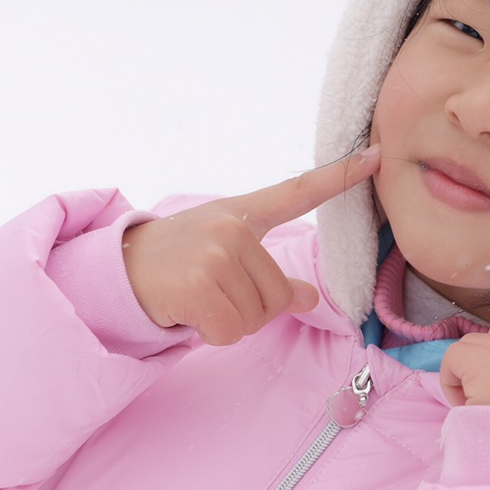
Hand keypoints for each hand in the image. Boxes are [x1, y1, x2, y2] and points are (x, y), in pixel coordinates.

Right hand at [122, 146, 380, 345]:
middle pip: (279, 296)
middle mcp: (233, 228)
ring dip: (228, 322)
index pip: (300, 191)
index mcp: (243, 214)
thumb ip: (269, 273)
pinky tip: (187, 311)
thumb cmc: (175, 261)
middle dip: (250, 308)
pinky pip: (230, 331)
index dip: (341, 176)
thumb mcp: (223, 254)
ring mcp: (216, 254)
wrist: (113, 270)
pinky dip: (211, 333)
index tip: (377, 156)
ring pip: (255, 318)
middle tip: (212, 293)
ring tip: (198, 299)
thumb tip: (307, 297)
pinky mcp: (198, 284)